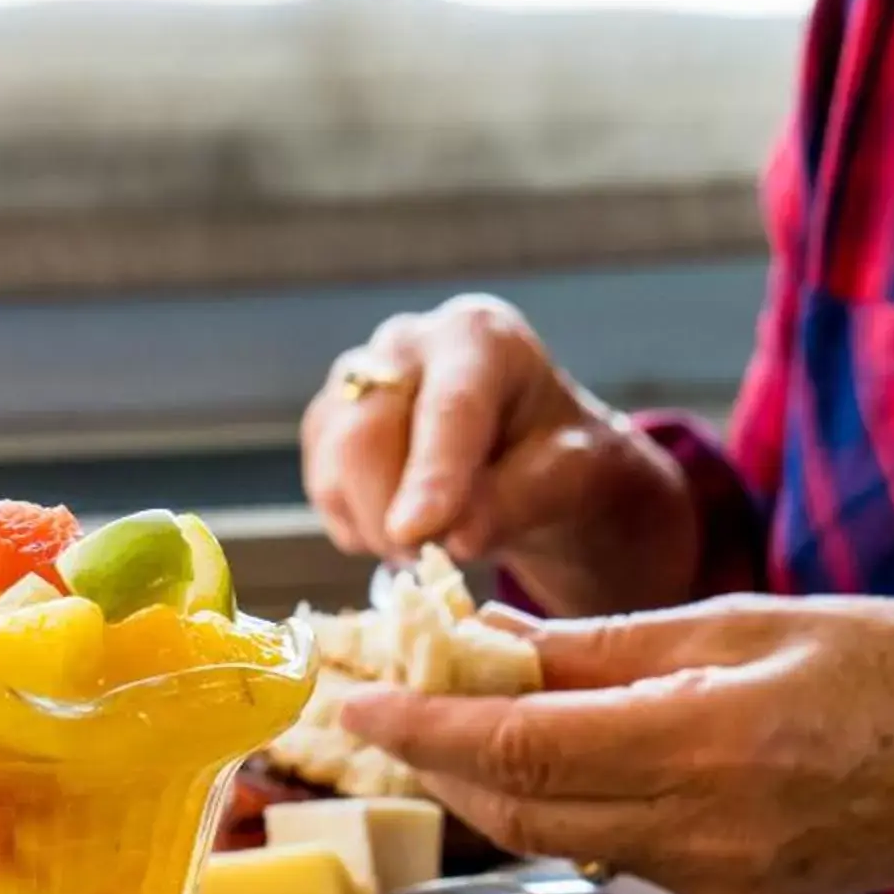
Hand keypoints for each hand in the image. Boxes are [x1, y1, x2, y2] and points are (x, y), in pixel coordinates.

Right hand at [299, 293, 700, 615]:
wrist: (533, 455)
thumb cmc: (558, 456)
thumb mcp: (572, 476)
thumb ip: (520, 500)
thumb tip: (456, 537)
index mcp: (477, 336)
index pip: (449, 407)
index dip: (432, 473)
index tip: (417, 532)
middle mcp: (405, 343)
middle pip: (367, 435)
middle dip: (393, 513)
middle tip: (433, 557)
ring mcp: (355, 379)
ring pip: (333, 466)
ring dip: (375, 527)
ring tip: (427, 542)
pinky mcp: (327, 421)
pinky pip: (321, 488)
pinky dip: (356, 526)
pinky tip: (401, 524)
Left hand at [339, 596, 893, 893]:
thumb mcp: (750, 620)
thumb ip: (610, 644)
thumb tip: (497, 639)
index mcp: (713, 746)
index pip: (520, 745)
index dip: (423, 726)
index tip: (357, 700)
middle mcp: (708, 832)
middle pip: (520, 806)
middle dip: (435, 761)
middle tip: (377, 709)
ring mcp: (721, 881)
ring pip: (563, 833)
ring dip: (493, 782)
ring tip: (445, 721)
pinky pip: (620, 848)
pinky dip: (567, 801)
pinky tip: (553, 753)